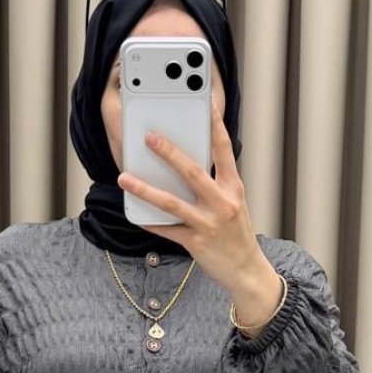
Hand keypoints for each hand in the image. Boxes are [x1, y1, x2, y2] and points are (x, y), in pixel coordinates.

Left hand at [117, 98, 282, 323]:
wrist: (246, 271)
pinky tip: (134, 214)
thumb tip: (185, 165)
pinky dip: (149, 222)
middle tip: (149, 137)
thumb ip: (215, 184)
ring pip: (172, 203)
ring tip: (125, 178)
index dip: (214, 124)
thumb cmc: (236, 235)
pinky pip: (167, 230)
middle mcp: (222, 203)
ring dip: (145, 189)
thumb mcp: (233, 204)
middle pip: (192, 172)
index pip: (223, 149)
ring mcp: (209, 224)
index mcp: (233, 188)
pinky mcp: (196, 243)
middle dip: (169, 152)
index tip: (204, 101)